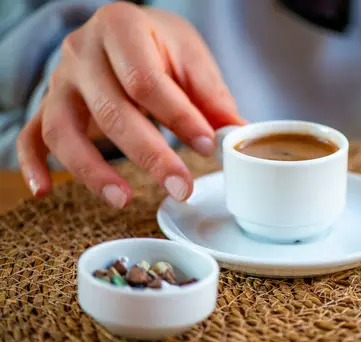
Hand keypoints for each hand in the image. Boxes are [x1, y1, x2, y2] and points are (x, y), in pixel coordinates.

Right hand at [17, 2, 244, 207]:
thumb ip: (211, 96)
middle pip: (110, 110)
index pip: (147, 81)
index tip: (208, 146)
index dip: (179, 117)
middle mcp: (82, 52)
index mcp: (121, 28)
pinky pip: (30, 135)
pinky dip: (33, 163)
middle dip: (148, 155)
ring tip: (122, 200)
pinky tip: (44, 191)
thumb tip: (236, 134)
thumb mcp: (190, 57)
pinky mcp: (48, 105)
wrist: (124, 29)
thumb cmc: (160, 44)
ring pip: (64, 129)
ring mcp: (59, 81)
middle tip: (180, 188)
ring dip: (91, 170)